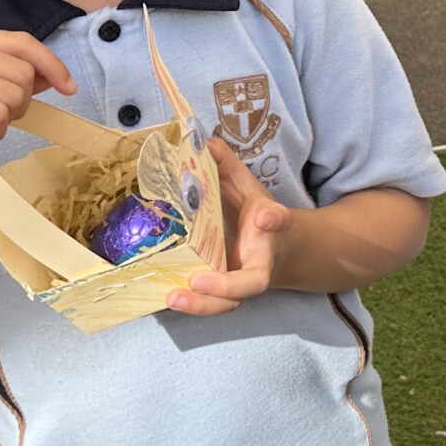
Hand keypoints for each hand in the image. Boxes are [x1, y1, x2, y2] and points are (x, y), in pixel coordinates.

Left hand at [169, 138, 292, 314]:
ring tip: (173, 297)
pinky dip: (191, 305)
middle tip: (199, 281)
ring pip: (228, 302)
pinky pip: (211, 304)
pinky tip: (166, 298)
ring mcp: (241, 283)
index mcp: (270, 231)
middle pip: (252, 282)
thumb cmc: (258, 217)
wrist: (279, 252)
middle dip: (227, 285)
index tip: (265, 215)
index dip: (272, 219)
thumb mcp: (246, 187)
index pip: (277, 222)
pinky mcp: (224, 295)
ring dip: (202, 304)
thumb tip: (205, 141)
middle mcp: (259, 262)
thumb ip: (227, 166)